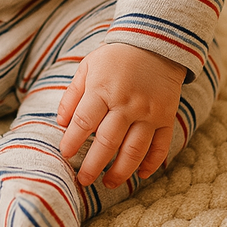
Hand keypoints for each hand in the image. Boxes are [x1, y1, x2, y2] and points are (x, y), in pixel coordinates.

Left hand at [56, 42, 186, 187]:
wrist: (154, 42)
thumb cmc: (115, 57)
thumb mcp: (88, 67)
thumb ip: (72, 95)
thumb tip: (61, 123)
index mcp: (103, 89)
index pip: (83, 123)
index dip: (72, 142)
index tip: (65, 154)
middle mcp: (126, 103)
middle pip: (107, 143)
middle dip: (92, 166)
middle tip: (83, 180)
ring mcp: (148, 112)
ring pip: (134, 151)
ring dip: (120, 172)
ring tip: (108, 183)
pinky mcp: (166, 117)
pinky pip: (161, 146)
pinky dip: (152, 164)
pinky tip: (141, 175)